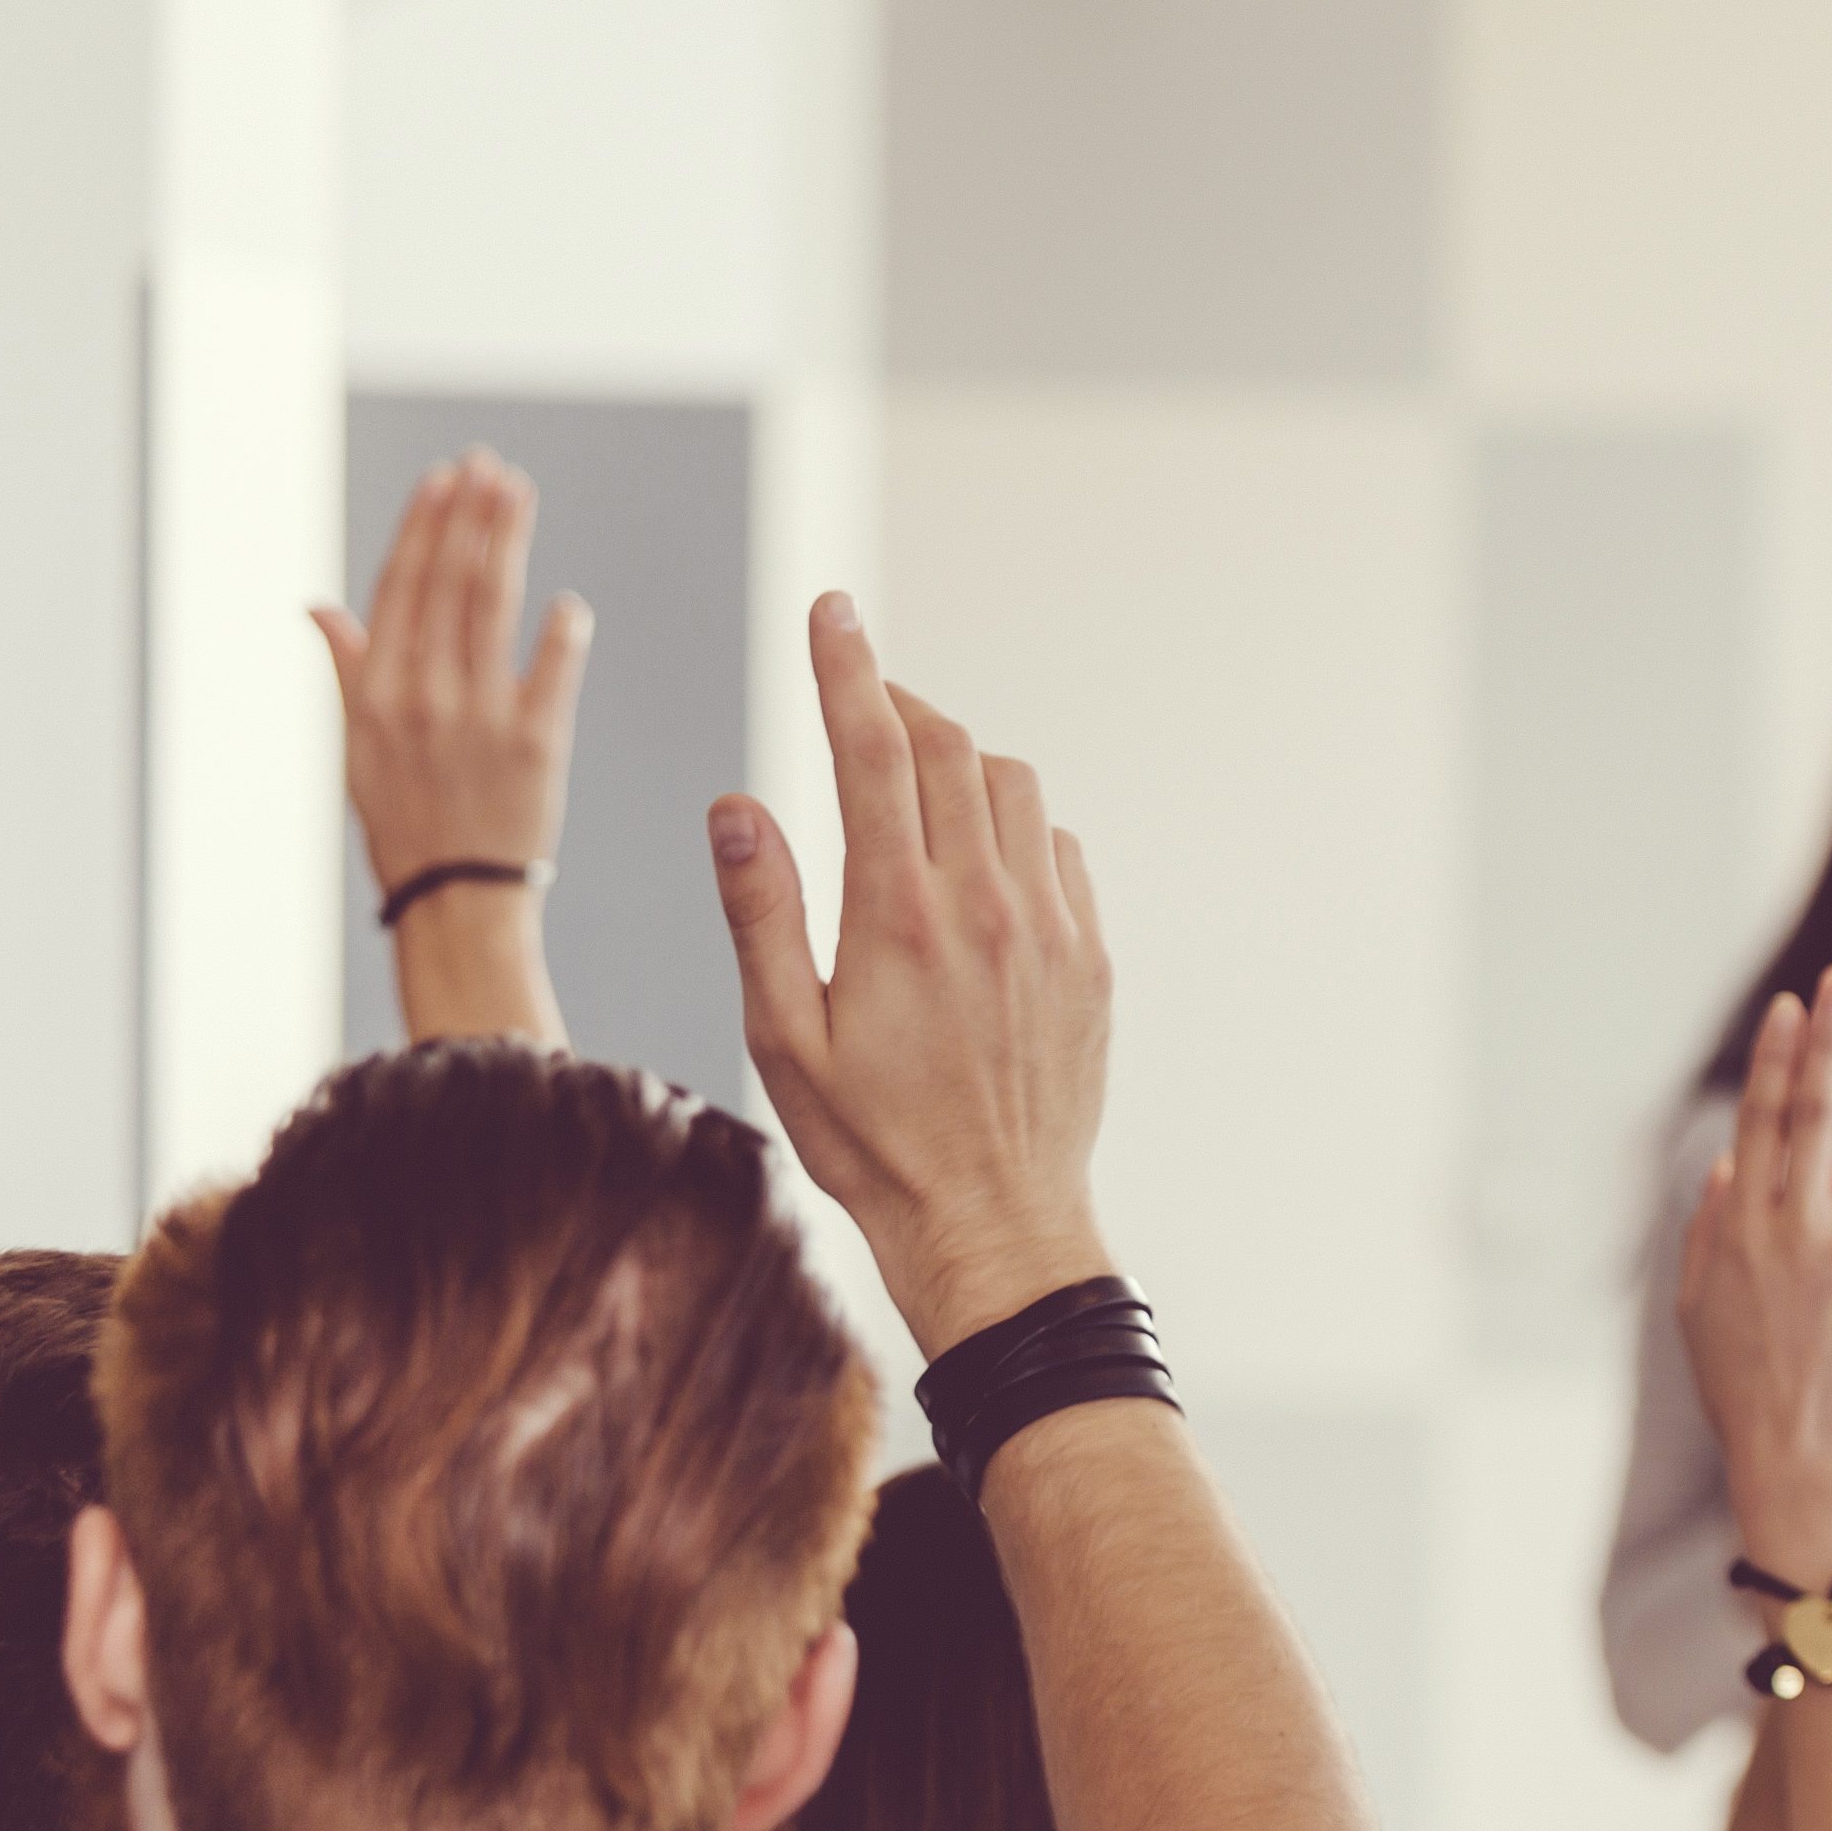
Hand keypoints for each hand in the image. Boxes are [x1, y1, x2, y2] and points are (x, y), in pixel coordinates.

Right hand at [319, 456, 586, 1042]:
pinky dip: (560, 632)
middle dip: (469, 518)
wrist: (454, 898)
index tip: (444, 478)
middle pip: (447, 585)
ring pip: (492, 610)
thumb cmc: (403, 817)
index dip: (423, 528)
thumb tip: (318, 605)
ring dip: (507, 544)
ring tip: (519, 494)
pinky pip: (551, 672)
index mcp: (374, 692)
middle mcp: (422, 696)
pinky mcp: (536, 743)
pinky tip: (568, 599)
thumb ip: (347, 667)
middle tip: (490, 467)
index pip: (399, 588)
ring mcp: (479, 718)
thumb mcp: (355, 744)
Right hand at [709, 593, 1116, 1355]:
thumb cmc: (870, 1140)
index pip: (872, 752)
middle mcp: (987, 906)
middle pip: (950, 750)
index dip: (847, 669)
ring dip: (960, 764)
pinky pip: (1058, 849)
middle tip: (862, 701)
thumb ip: (761, 910)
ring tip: (913, 785)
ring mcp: (1052, 928)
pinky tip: (977, 861)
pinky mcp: (1092, 958)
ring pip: (1014, 788)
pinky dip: (1015, 827)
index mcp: (899, 916)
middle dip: (899, 706)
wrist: (993, 1220)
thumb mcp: (782, 1036)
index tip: (831, 610)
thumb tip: (739, 803)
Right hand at [1684, 973, 1831, 1588]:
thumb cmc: (1746, 1391)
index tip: (1790, 1008)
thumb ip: (1711, 1232)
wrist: (1799, 1459)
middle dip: (1827, 1039)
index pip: (1757, 1122)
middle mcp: (1786, 1227)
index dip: (1775, 1060)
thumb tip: (1728, 1164)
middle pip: (1812, 1112)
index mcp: (1736, 1230)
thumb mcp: (1702, 1313)